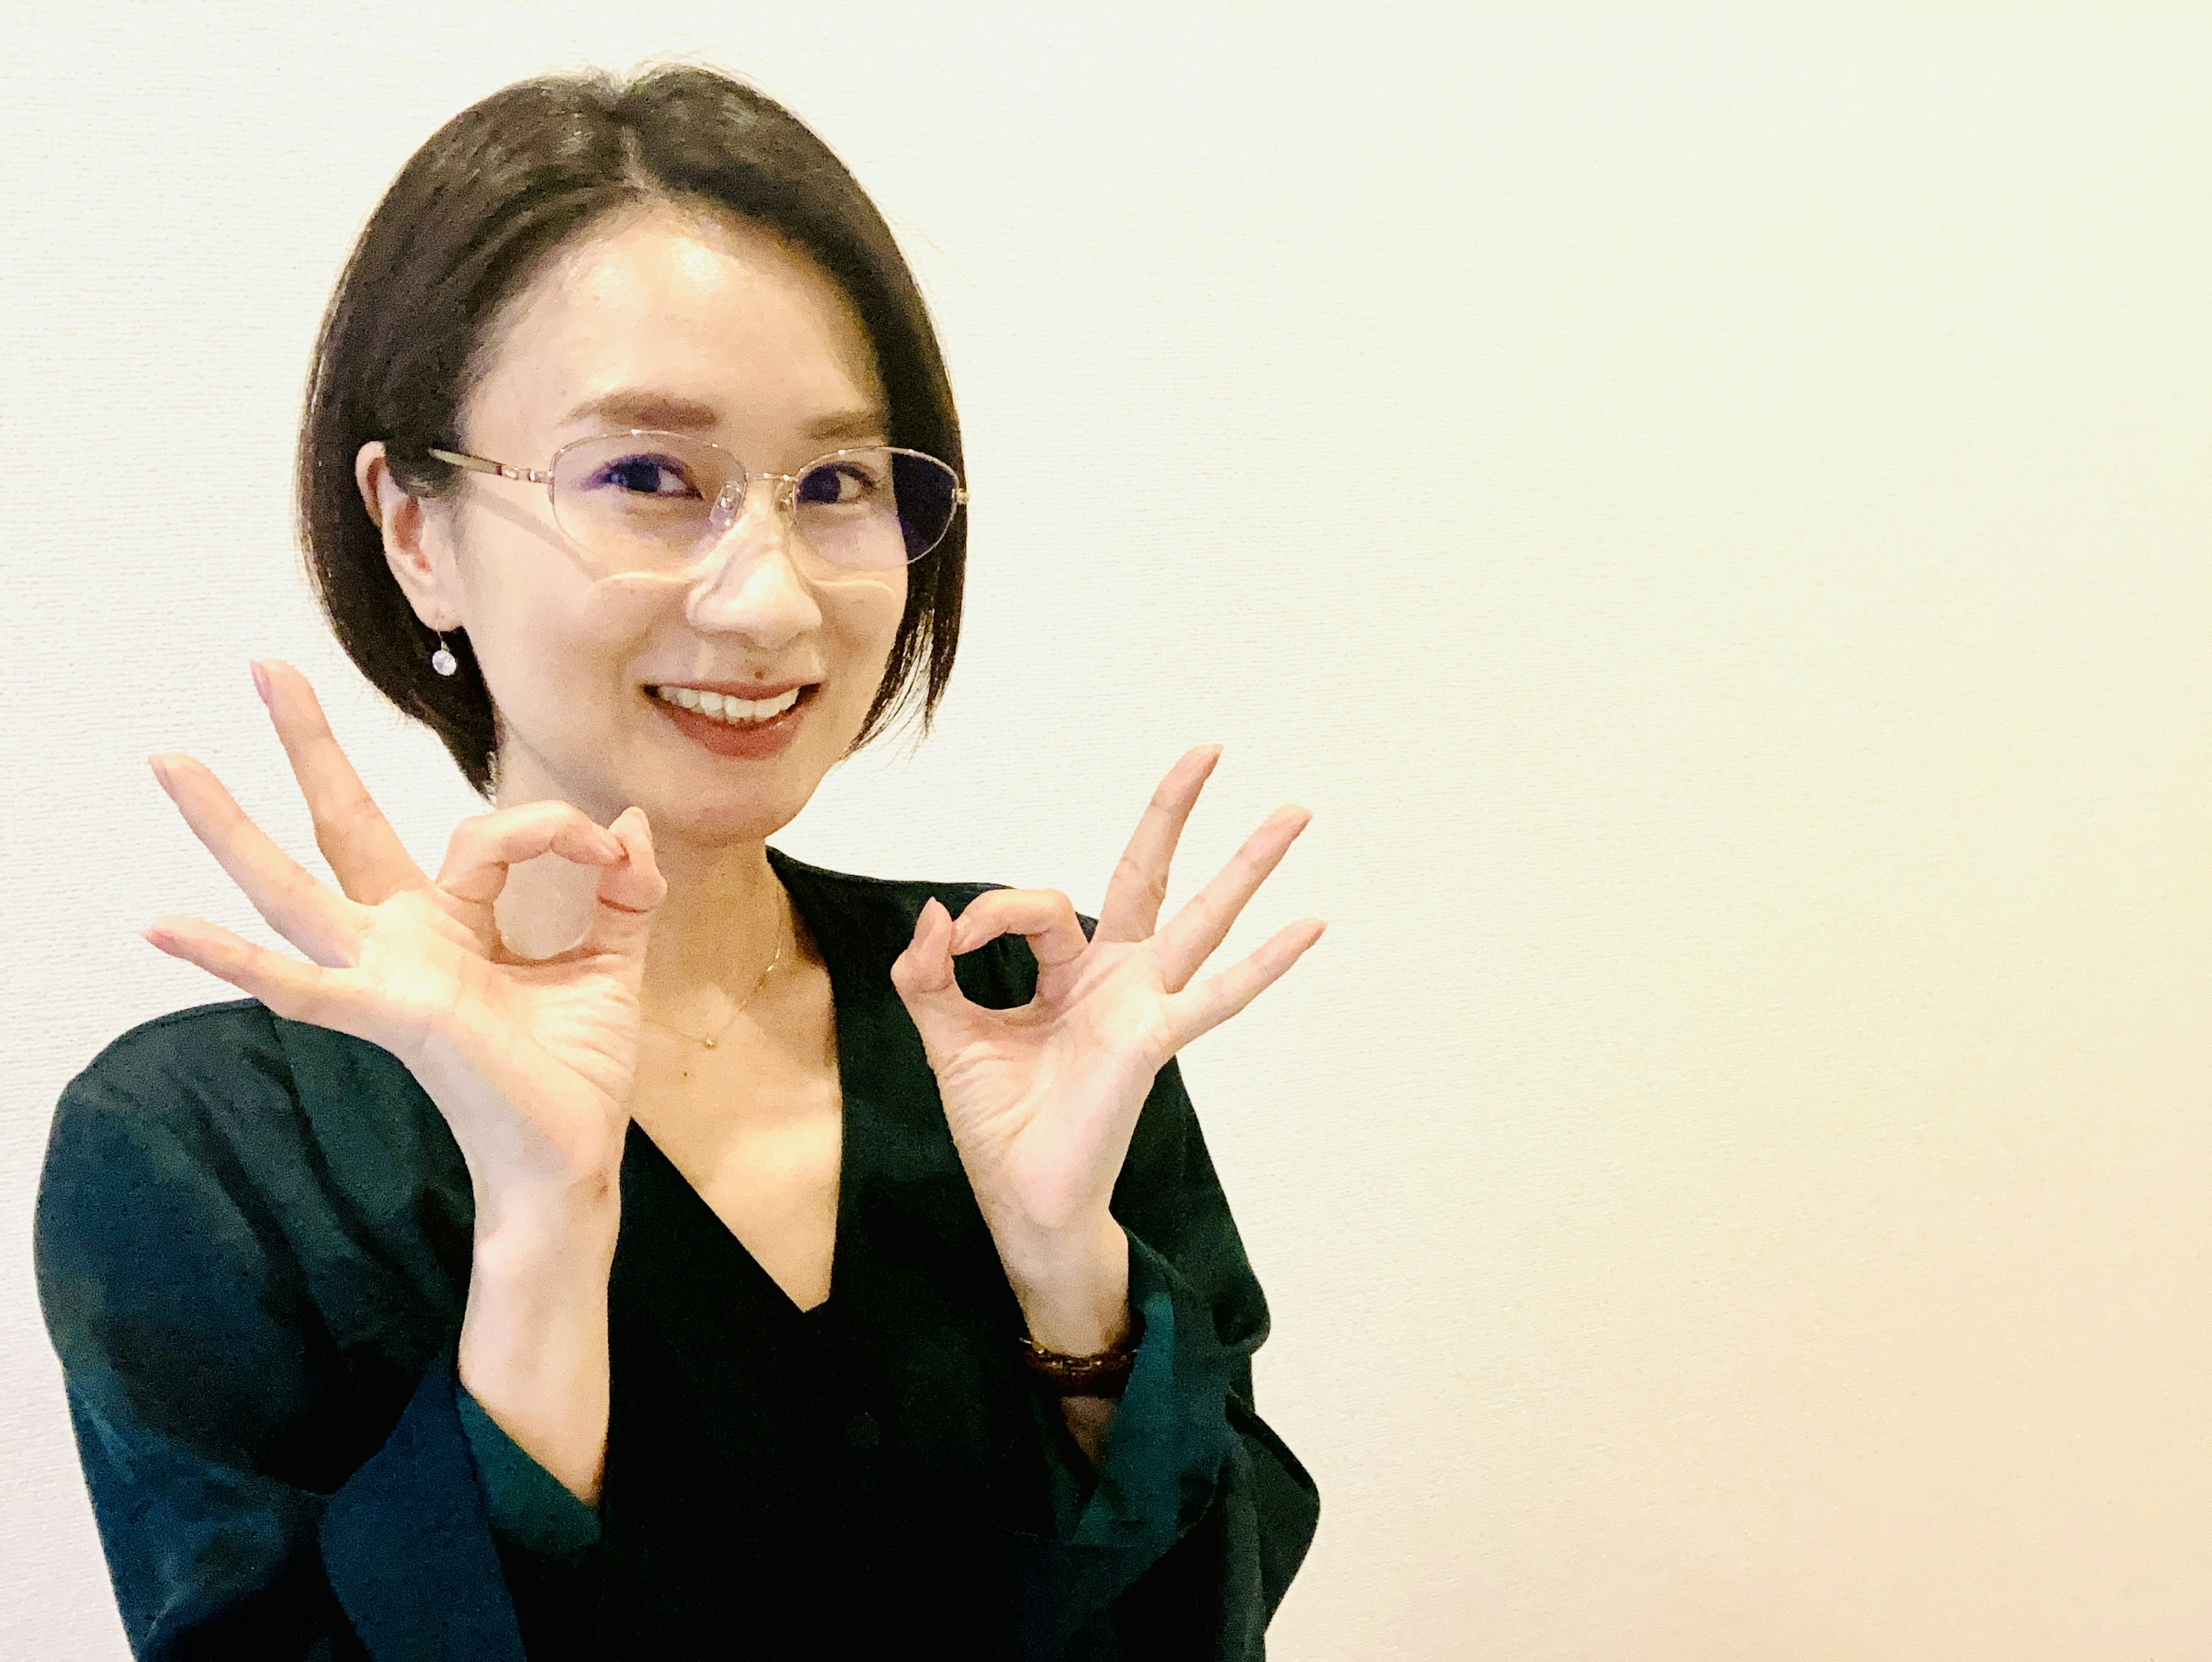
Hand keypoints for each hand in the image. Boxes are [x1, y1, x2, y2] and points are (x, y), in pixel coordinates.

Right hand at [142, 661, 667, 1227]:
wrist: (571, 1155)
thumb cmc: (574, 1071)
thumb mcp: (610, 962)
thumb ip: (623, 892)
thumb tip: (631, 820)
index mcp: (455, 921)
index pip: (489, 831)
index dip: (557, 828)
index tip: (613, 849)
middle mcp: (406, 939)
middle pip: (345, 825)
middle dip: (310, 747)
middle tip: (267, 664)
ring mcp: (385, 974)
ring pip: (295, 886)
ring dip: (231, 825)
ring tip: (170, 759)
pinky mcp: (388, 1014)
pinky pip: (300, 984)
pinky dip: (232, 958)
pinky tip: (162, 927)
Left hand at [888, 745, 1323, 1269]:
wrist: (1020, 1197)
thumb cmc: (997, 1123)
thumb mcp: (946, 1035)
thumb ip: (929, 975)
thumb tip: (936, 915)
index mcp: (1069, 973)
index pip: (1038, 906)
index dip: (992, 912)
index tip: (953, 944)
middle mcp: (1115, 978)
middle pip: (1149, 874)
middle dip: (1175, 811)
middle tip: (1209, 747)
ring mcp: (1143, 1005)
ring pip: (1201, 918)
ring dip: (1247, 865)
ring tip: (1294, 812)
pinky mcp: (1154, 1040)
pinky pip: (1216, 996)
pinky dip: (1265, 964)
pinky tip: (1309, 926)